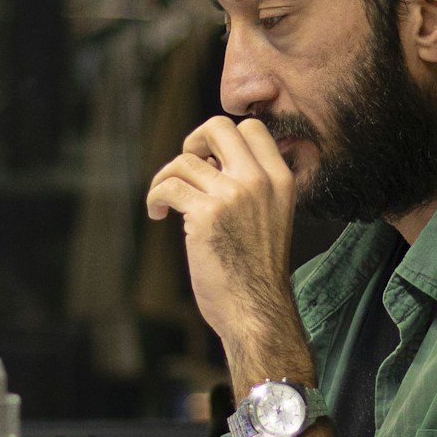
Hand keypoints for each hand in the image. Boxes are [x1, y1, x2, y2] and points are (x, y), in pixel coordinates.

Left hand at [147, 116, 300, 350]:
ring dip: (165, 178)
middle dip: (193, 141)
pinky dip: (155, 197)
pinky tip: (157, 214)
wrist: (256, 310)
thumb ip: (247, 186)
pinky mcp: (206, 214)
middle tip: (186, 169)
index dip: (223, 136)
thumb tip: (206, 161)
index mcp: (281, 180)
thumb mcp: (269, 216)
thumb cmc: (255, 270)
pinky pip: (168, 187)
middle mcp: (260, 181)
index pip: (253, 128)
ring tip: (165, 203)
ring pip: (184, 161)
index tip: (209, 159)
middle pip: (218, 127)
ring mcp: (234, 195)